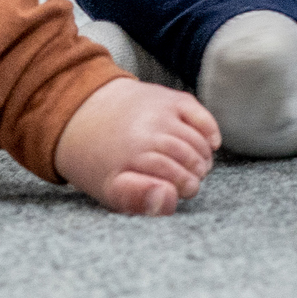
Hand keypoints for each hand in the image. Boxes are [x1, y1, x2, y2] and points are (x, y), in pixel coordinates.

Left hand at [52, 75, 219, 216]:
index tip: (179, 193)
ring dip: (202, 159)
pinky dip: (210, 132)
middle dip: (193, 177)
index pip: (174, 181)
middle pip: (188, 160)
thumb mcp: (109, 189)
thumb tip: (169, 199)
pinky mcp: (170, 98)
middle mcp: (147, 132)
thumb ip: (137, 200)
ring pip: (196, 142)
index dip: (181, 190)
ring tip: (197, 168)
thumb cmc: (101, 159)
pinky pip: (201, 115)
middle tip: (190, 183)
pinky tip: (210, 145)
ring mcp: (160, 112)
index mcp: (130, 159)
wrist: (85, 113)